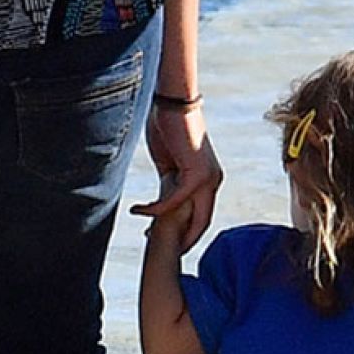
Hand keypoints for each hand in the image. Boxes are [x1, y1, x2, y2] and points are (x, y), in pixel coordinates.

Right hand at [133, 104, 221, 250]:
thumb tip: (160, 200)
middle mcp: (214, 180)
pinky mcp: (197, 173)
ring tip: (149, 237)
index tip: (166, 242)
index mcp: (209, 178)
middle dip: (184, 240)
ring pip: (191, 215)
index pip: (201, 214)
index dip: (186, 231)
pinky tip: (139, 210)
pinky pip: (174, 200)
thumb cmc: (168, 125)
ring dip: (169, 228)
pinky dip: (156, 208)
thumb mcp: (168, 161)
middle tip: (163, 252)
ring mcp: (209, 178)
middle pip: (202, 222)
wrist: (173, 101)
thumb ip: (169, 181)